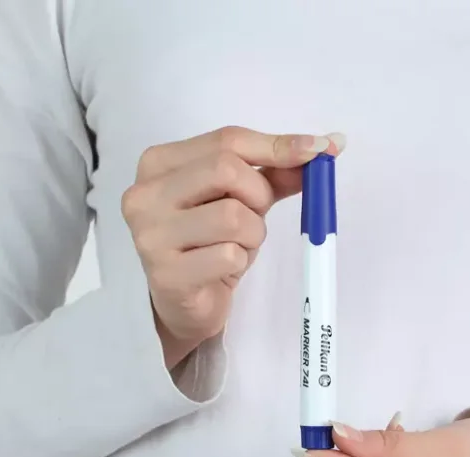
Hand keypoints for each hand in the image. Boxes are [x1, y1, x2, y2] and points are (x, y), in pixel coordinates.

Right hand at [122, 126, 344, 367]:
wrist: (185, 304)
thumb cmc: (210, 243)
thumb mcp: (241, 200)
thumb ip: (274, 172)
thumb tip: (325, 145)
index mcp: (159, 162)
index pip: (227, 140)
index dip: (277, 145)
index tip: (318, 149)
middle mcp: (145, 193)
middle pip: (226, 169)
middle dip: (258, 194)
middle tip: (256, 215)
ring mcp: (151, 234)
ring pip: (232, 216)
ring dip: (253, 234)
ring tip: (237, 246)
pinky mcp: (166, 273)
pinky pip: (229, 255)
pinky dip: (240, 260)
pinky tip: (223, 268)